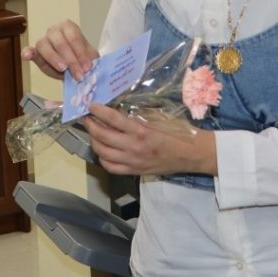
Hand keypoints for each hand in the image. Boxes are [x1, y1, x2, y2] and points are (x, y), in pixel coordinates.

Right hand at [21, 20, 97, 79]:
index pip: (74, 37)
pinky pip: (30, 50)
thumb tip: (88, 66)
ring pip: (45, 46)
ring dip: (54, 58)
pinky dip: (28, 52)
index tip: (87, 67)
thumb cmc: (81, 59)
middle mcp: (54, 30)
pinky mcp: (35, 52)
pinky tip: (27, 56)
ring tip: (63, 69)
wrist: (74, 67)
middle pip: (60, 42)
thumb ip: (89, 60)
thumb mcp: (89, 58)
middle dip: (71, 60)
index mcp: (69, 27)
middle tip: (79, 74)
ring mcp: (43, 40)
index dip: (81, 53)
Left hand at [84, 103, 216, 177]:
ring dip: (94, 141)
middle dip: (91, 125)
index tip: (91, 105)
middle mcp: (134, 148)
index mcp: (142, 132)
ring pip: (103, 153)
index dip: (99, 111)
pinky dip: (102, 158)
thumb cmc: (177, 132)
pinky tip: (103, 150)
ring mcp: (133, 162)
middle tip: (87, 118)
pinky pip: (111, 167)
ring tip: (92, 132)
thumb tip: (118, 108)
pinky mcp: (134, 171)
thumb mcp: (158, 118)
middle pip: (102, 137)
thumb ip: (138, 115)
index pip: (113, 120)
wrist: (190, 155)